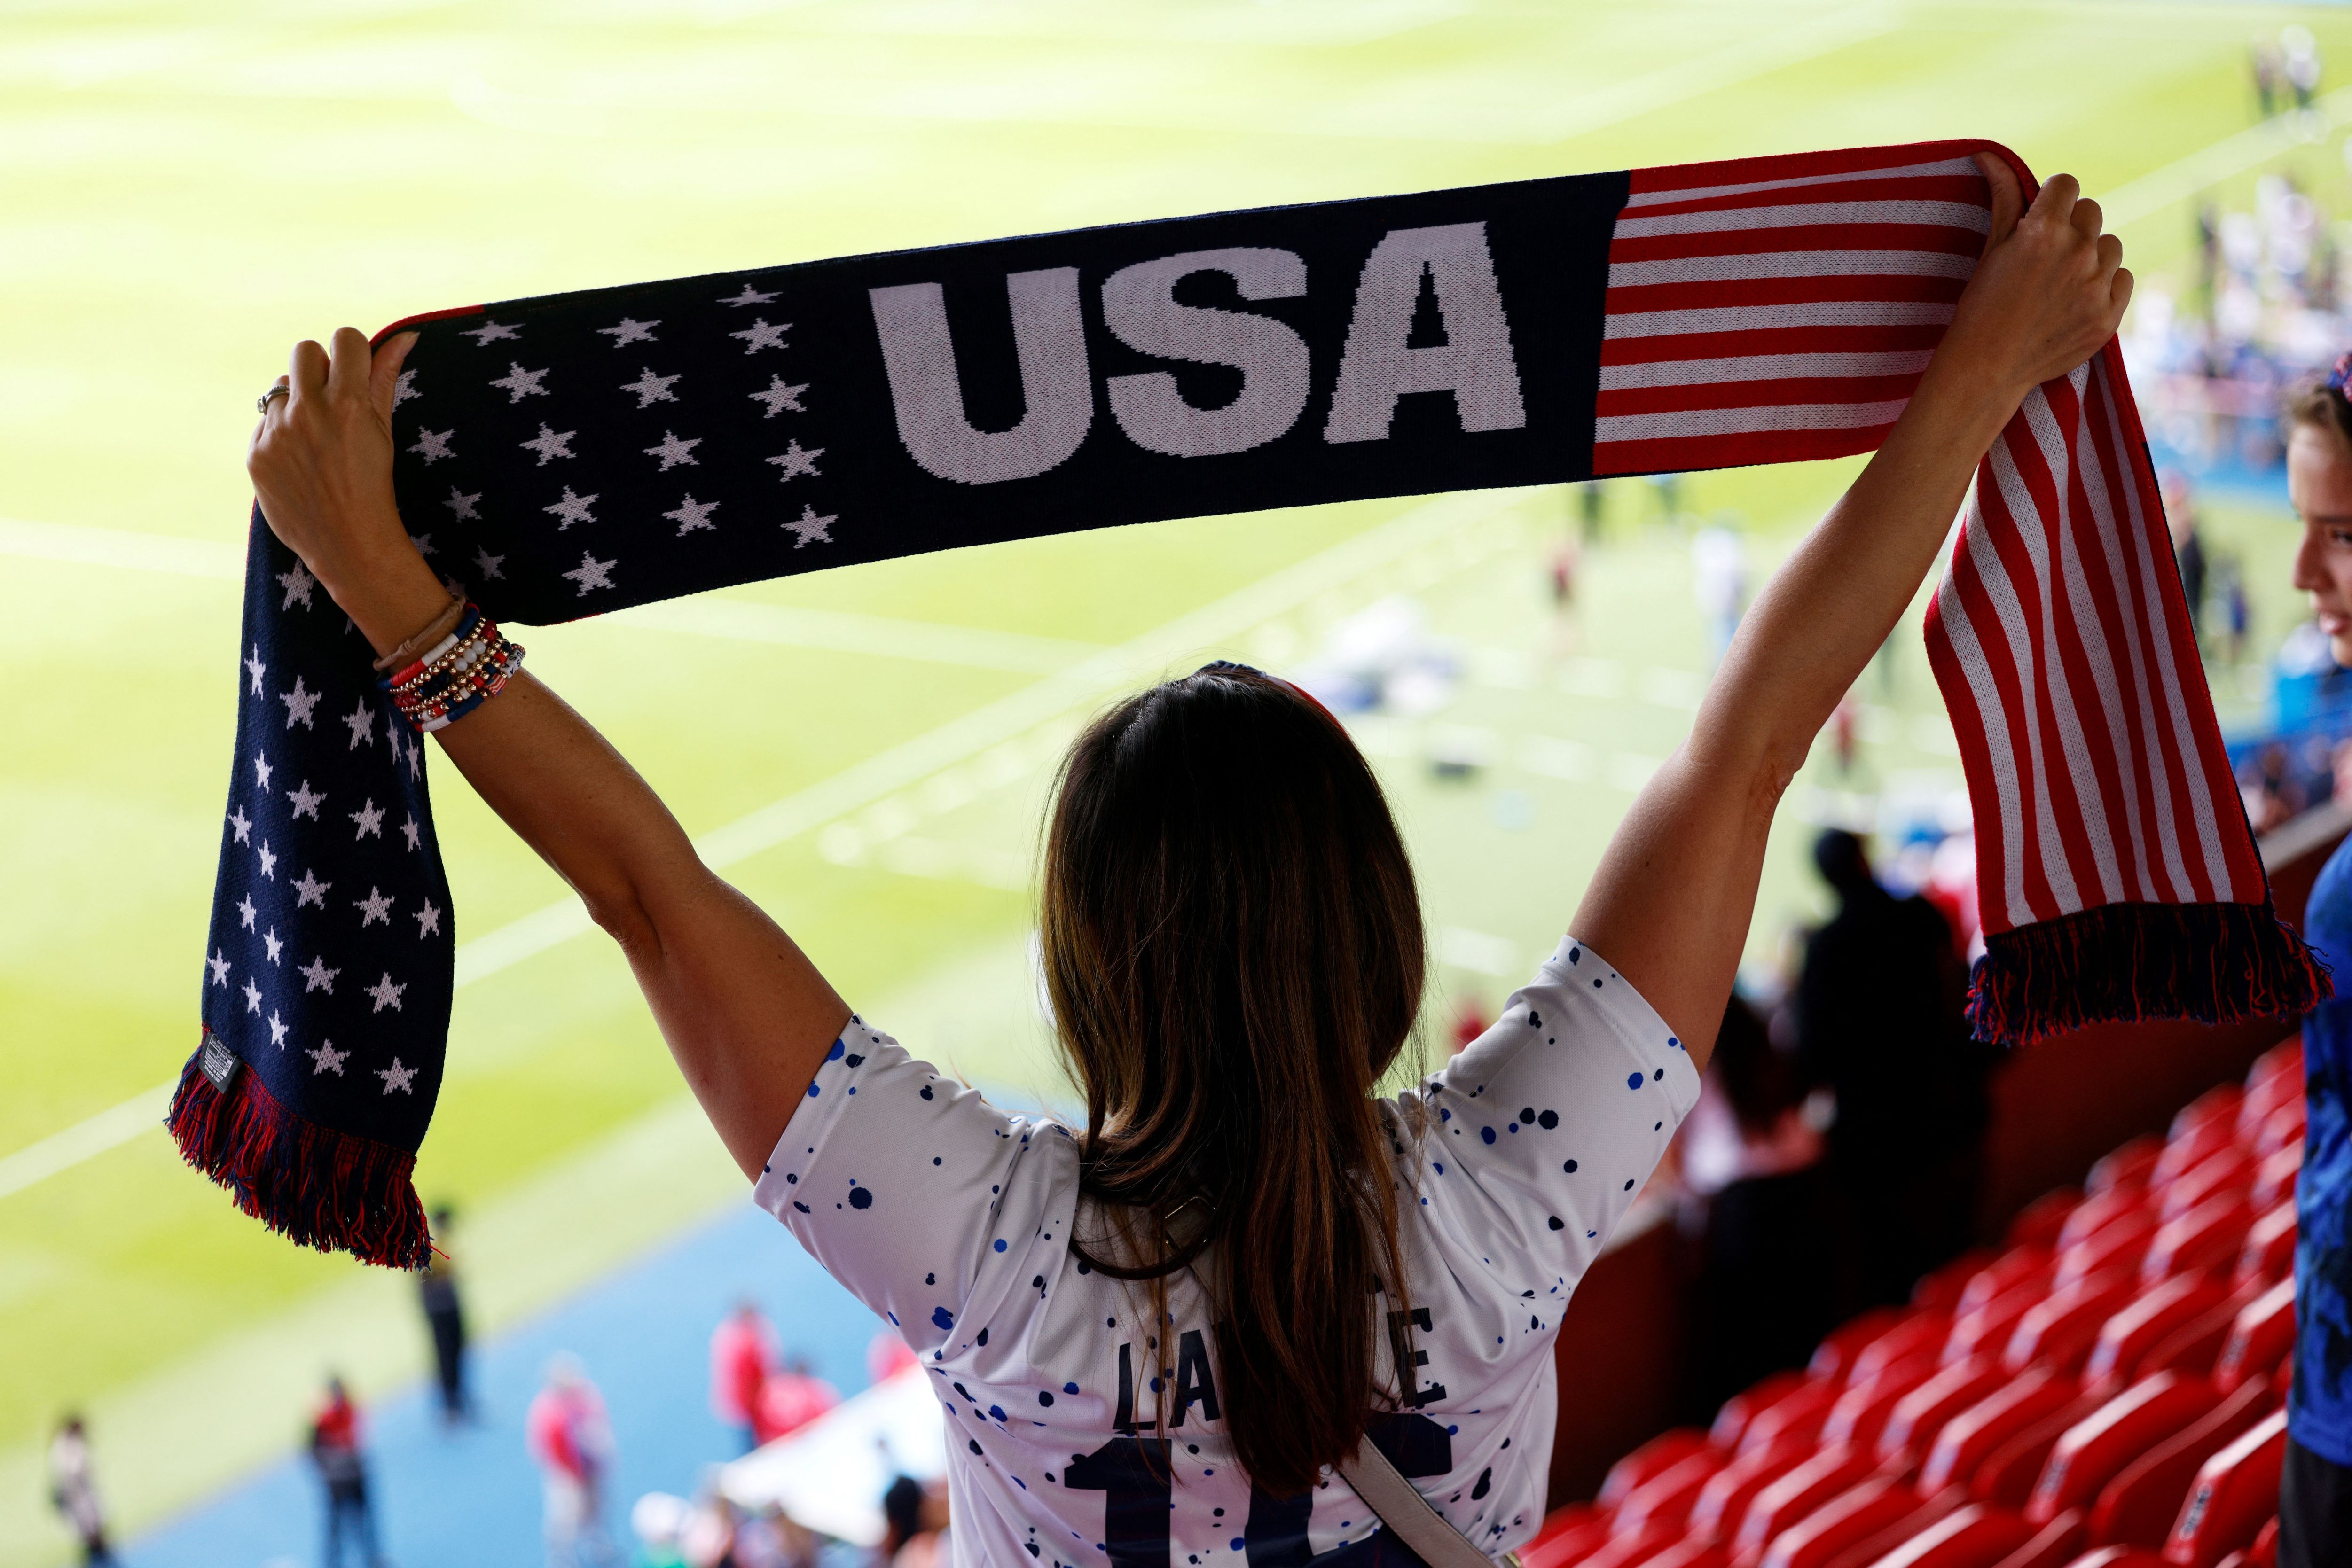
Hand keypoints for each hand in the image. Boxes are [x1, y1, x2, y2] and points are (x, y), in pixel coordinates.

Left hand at [248, 328, 445, 652]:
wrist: (350, 545)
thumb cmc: (375, 486)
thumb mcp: (384, 431)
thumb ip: (385, 379)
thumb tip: (405, 335)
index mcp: (347, 404)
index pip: (345, 338)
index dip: (353, 352)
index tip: (356, 373)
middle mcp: (308, 413)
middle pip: (305, 350)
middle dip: (320, 369)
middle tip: (332, 401)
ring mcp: (277, 434)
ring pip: (279, 386)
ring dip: (296, 401)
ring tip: (314, 436)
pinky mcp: (256, 454)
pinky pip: (264, 422)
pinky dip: (280, 433)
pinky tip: (299, 460)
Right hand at [1935, 153, 2131, 403]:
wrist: (1986, 370)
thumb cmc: (1980, 307)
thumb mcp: (1989, 250)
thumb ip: (2002, 199)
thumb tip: (1989, 154)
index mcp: (2043, 232)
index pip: (2066, 184)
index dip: (2051, 199)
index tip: (2040, 217)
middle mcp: (2076, 253)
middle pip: (2091, 211)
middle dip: (2071, 226)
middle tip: (2046, 256)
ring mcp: (2097, 285)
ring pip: (2111, 245)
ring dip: (2092, 255)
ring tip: (2062, 281)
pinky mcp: (2110, 315)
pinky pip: (2123, 278)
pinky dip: (2106, 285)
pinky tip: (2076, 300)